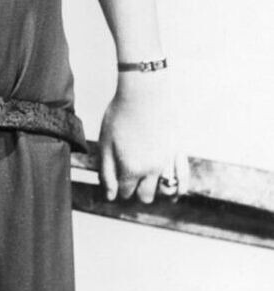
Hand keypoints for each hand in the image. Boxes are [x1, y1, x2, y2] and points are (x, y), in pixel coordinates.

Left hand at [98, 77, 187, 202]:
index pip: (125, 192)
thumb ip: (107, 172)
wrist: (144, 94)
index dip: (118, 187)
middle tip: (130, 179)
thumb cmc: (121, 116)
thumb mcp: (106, 143)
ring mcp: (168, 163)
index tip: (116, 178)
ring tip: (147, 182)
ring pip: (165, 192)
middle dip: (136, 192)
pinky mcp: (179, 153)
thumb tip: (110, 197)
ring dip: (156, 191)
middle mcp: (151, 171)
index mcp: (130, 169)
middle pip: (144, 196)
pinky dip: (180, 189)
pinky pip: (184, 180)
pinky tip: (174, 192)